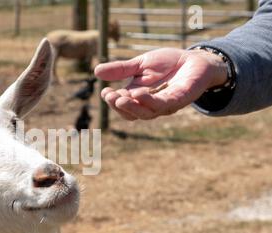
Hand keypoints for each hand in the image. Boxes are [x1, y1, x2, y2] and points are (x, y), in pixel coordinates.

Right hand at [94, 48, 227, 119]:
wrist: (195, 59)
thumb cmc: (168, 64)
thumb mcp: (140, 64)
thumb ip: (121, 69)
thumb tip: (96, 71)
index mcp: (138, 97)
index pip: (123, 106)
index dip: (113, 102)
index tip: (104, 92)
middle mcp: (150, 105)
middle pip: (132, 113)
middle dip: (119, 106)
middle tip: (111, 97)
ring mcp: (165, 105)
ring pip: (146, 113)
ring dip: (132, 107)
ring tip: (120, 99)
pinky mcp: (179, 100)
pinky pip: (163, 104)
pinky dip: (150, 101)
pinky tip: (140, 94)